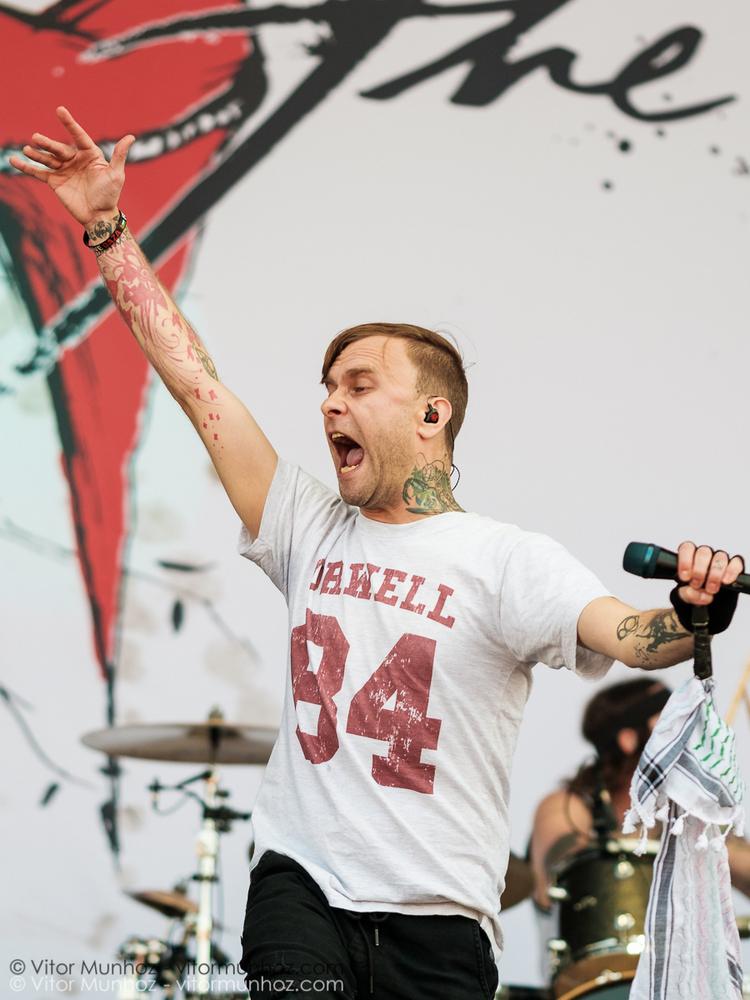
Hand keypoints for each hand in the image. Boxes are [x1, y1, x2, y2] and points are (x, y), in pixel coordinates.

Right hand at [8, 106, 133, 227]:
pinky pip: (38, 172)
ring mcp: (64, 170)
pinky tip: (13, 160)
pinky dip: (26, 167)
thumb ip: (119, 155)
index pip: (78, 136)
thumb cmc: (110, 195)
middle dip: (48, 144)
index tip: (60, 110)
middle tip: (36, 138)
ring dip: (36, 154)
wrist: (99, 216)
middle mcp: (75, 160)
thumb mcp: (115, 175)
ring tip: (26, 149)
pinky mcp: (55, 182)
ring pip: (47, 159)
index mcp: (90, 154)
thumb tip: (131, 137)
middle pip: (59, 148)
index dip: (70, 124)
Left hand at [676, 542, 743, 604]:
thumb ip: (685, 594)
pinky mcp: (734, 566)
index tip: (685, 577)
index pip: (687, 548)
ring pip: (720, 557)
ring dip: (715, 574)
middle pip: (704, 552)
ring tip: (710, 589)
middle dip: (699, 571)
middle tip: (696, 585)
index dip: (685, 562)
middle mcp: (705, 554)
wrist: (709, 601)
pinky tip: (725, 581)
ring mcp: (720, 559)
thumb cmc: (694, 591)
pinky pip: (736, 563)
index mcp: (690, 556)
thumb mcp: (684, 595)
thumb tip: (693, 593)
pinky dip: (731, 572)